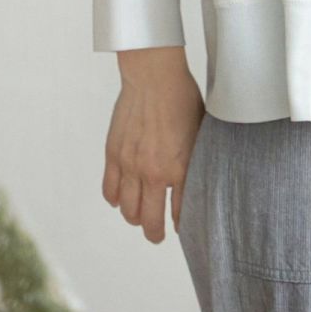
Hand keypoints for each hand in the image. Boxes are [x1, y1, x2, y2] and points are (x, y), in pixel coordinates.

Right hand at [104, 48, 204, 243]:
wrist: (154, 76)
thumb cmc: (183, 98)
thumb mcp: (201, 132)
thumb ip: (196, 159)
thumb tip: (199, 177)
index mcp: (180, 168)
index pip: (181, 212)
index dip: (181, 224)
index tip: (180, 228)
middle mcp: (153, 172)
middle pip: (150, 220)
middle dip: (155, 233)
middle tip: (157, 235)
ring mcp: (130, 165)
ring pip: (127, 210)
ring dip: (134, 217)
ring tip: (139, 217)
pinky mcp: (113, 155)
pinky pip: (110, 190)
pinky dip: (115, 199)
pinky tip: (121, 198)